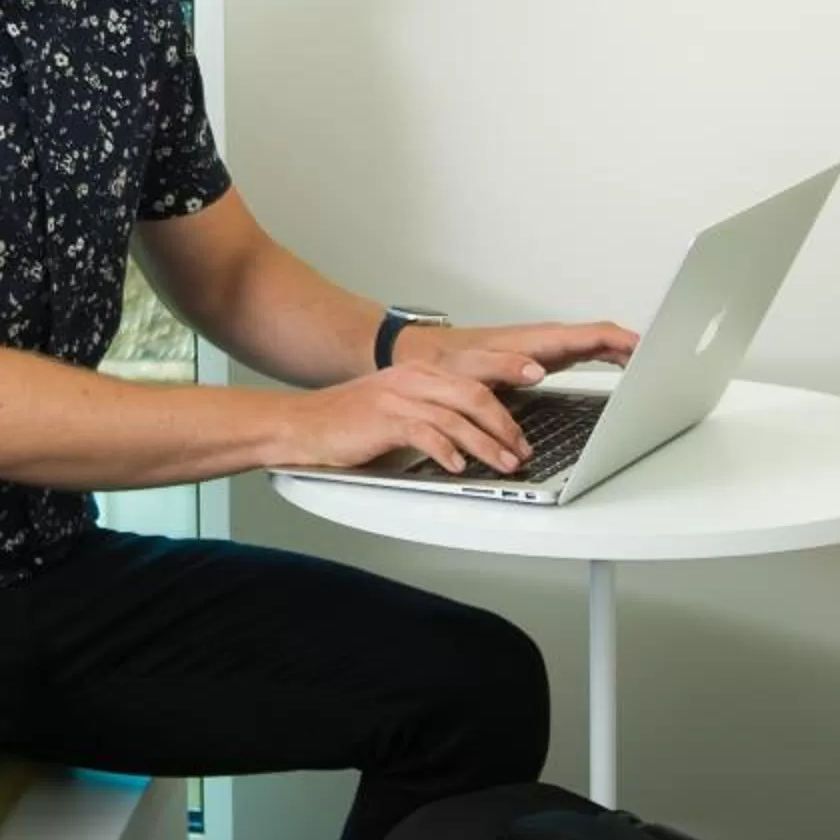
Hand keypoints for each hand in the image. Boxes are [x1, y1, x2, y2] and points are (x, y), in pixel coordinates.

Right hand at [278, 362, 534, 476]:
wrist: (302, 423)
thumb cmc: (348, 422)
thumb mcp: (398, 409)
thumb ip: (434, 415)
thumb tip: (472, 437)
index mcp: (420, 372)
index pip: (476, 373)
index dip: (509, 376)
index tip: (537, 382)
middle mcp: (413, 379)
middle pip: (474, 394)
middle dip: (506, 423)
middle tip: (523, 448)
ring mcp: (398, 398)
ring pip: (457, 416)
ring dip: (486, 444)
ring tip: (504, 463)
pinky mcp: (384, 420)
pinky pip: (426, 434)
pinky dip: (447, 451)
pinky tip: (458, 466)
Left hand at [401, 319, 639, 386]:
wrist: (427, 357)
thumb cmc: (449, 362)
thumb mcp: (472, 368)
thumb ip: (504, 367)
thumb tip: (538, 369)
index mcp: (537, 340)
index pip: (593, 335)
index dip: (626, 341)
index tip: (653, 350)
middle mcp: (547, 340)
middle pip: (604, 337)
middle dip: (637, 345)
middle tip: (667, 361)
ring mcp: (548, 347)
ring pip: (598, 343)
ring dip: (626, 351)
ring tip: (656, 366)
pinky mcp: (544, 357)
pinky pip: (587, 352)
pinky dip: (609, 357)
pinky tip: (622, 368)